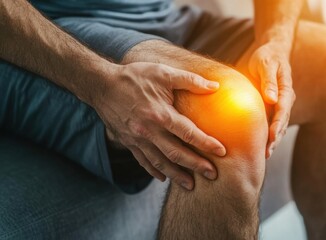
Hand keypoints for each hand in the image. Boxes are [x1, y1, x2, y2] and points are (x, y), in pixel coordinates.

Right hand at [95, 62, 225, 190]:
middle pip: (176, 153)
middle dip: (196, 165)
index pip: (188, 133)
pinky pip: (143, 161)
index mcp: (160, 114)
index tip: (222, 152)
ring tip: (191, 185)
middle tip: (212, 175)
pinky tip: (164, 178)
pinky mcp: (129, 142)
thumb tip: (215, 86)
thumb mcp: (163, 73)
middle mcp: (149, 131)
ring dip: (177, 175)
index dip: (206, 144)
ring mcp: (137, 139)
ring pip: (160, 162)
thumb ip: (191, 80)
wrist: (102, 85)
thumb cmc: (135, 77)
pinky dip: (154, 171)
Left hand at [248, 40, 295, 158]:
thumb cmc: (267, 56)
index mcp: (286, 90)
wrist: (272, 52)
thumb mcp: (266, 65)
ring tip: (264, 155)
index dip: (277, 125)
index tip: (272, 138)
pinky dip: (268, 134)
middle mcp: (286, 99)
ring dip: (273, 140)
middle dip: (275, 138)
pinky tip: (261, 146)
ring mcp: (281, 104)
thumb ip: (269, 81)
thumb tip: (272, 99)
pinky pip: (272, 122)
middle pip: (282, 122)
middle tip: (266, 153)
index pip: (283, 110)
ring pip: (278, 125)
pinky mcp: (274, 106)